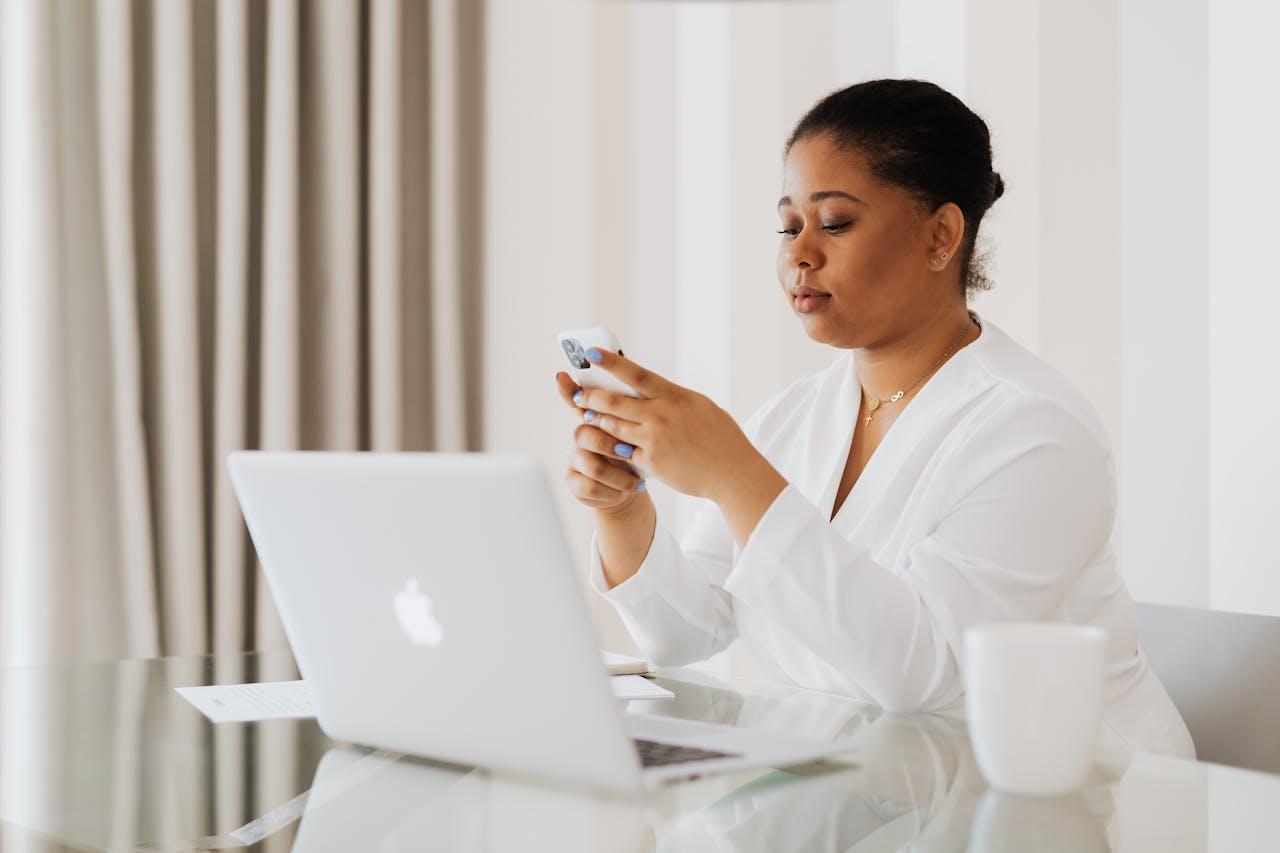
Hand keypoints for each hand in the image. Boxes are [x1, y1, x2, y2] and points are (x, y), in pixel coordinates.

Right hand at [555, 371, 646, 513]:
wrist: (632, 486)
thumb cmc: (639, 452)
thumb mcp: (642, 430)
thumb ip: (635, 409)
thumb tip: (636, 381)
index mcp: (596, 418)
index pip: (577, 400)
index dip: (568, 389)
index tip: (562, 376)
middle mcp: (581, 436)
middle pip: (585, 435)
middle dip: (609, 446)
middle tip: (628, 452)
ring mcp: (575, 459)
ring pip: (592, 466)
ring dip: (618, 476)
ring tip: (635, 481)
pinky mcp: (574, 481)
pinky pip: (590, 486)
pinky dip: (614, 490)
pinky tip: (628, 490)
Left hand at [565, 348, 763, 501]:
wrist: (732, 472)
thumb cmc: (721, 437)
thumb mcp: (700, 406)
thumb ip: (673, 398)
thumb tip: (651, 390)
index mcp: (674, 396)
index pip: (635, 373)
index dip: (610, 361)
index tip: (590, 352)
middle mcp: (661, 415)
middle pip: (613, 401)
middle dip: (591, 397)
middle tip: (578, 395)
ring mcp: (653, 440)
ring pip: (613, 427)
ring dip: (598, 422)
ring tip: (589, 417)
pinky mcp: (650, 463)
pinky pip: (623, 453)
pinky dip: (615, 448)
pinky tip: (608, 447)